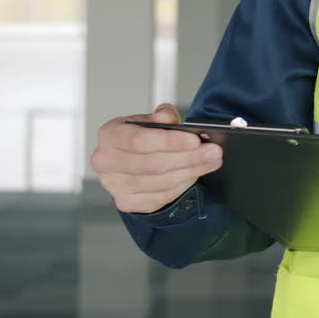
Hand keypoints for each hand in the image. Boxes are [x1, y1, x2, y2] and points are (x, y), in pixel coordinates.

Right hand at [89, 103, 222, 212]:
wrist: (133, 157)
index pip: (138, 141)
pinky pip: (158, 197)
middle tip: (214, 152)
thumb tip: (170, 117)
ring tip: (211, 162)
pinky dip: (180, 187)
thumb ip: (162, 116)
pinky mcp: (125, 202)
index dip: (168, 141)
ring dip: (189, 172)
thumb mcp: (151, 119)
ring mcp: (113, 185)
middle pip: (151, 164)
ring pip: (158, 182)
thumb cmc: (143, 136)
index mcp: (109, 135)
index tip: (195, 140)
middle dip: (187, 158)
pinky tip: (194, 175)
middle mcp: (105, 162)